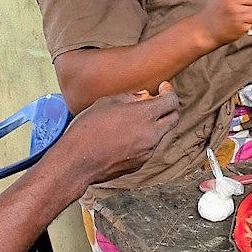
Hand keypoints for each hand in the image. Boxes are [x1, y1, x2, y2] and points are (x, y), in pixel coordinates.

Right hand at [59, 82, 178, 183]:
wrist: (77, 162)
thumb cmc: (87, 130)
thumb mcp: (107, 103)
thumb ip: (130, 97)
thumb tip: (144, 96)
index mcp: (145, 115)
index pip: (171, 101)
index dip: (169, 91)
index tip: (163, 87)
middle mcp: (151, 134)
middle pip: (173, 118)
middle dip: (169, 107)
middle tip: (157, 101)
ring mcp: (147, 151)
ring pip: (160, 134)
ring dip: (154, 124)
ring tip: (134, 119)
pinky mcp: (139, 164)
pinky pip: (148, 147)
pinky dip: (144, 139)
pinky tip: (126, 136)